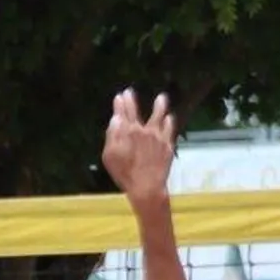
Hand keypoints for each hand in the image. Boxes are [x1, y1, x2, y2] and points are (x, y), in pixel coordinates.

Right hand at [100, 89, 175, 205]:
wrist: (147, 186)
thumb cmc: (124, 174)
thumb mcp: (110, 156)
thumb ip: (112, 135)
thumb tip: (116, 119)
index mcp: (127, 132)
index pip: (122, 113)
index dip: (120, 103)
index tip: (119, 95)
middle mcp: (143, 130)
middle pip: (136, 111)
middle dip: (131, 101)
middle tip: (129, 92)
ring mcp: (157, 136)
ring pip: (159, 116)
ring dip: (159, 105)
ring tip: (161, 98)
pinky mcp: (167, 145)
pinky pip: (169, 129)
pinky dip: (169, 122)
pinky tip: (170, 118)